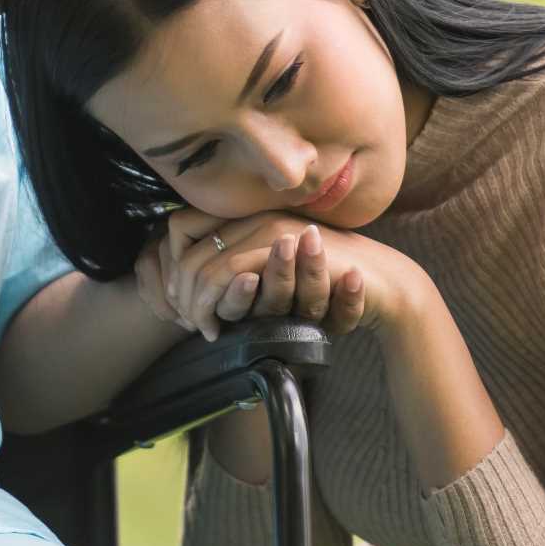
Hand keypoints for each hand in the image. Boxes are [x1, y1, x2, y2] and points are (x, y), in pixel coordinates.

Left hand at [136, 209, 381, 340]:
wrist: (375, 281)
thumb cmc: (323, 282)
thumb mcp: (271, 277)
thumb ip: (237, 274)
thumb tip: (189, 290)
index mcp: (245, 217)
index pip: (178, 228)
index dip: (169, 267)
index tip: (177, 301)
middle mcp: (250, 217)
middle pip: (183, 249)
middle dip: (178, 294)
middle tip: (187, 323)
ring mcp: (265, 229)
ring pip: (202, 265)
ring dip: (195, 304)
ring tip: (204, 329)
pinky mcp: (280, 247)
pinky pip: (229, 274)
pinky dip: (216, 306)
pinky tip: (218, 329)